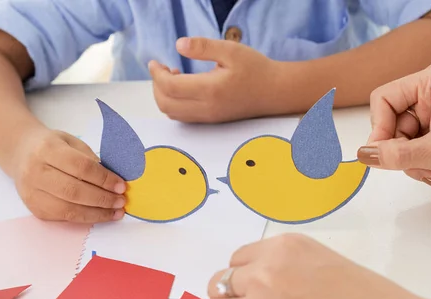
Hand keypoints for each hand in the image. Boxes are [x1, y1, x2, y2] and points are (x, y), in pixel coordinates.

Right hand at [12, 128, 125, 222]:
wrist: (21, 153)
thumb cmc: (53, 147)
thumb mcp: (72, 143)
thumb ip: (90, 160)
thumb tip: (114, 182)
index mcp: (47, 150)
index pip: (81, 167)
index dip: (104, 179)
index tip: (122, 186)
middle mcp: (35, 172)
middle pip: (74, 191)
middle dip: (102, 199)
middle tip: (121, 201)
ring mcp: (32, 193)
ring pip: (68, 209)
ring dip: (97, 213)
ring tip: (116, 212)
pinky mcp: (35, 208)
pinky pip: (64, 218)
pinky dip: (86, 218)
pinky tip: (101, 215)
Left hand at [149, 37, 280, 122]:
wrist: (275, 92)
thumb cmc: (256, 69)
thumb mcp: (231, 50)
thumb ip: (203, 47)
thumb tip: (178, 45)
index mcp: (210, 90)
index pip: (170, 87)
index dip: (156, 74)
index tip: (154, 62)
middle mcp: (207, 108)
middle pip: (166, 104)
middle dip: (156, 86)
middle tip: (160, 68)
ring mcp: (209, 117)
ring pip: (172, 114)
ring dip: (164, 96)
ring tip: (173, 76)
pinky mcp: (212, 120)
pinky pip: (183, 117)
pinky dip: (174, 104)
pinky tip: (184, 88)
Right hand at [358, 61, 430, 196]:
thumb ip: (395, 154)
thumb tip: (362, 155)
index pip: (383, 100)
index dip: (379, 129)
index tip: (384, 155)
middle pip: (391, 126)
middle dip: (405, 153)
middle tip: (426, 166)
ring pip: (401, 144)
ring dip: (417, 166)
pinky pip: (415, 153)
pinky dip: (426, 169)